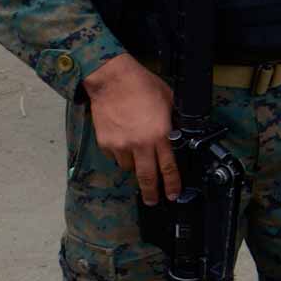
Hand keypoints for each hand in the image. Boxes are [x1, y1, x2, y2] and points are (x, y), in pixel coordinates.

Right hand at [83, 54, 178, 205]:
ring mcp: (120, 146)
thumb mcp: (169, 101)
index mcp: (160, 134)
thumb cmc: (143, 86)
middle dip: (151, 192)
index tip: (173, 194)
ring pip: (129, 167)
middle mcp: (140, 144)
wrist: (112, 79)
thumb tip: (176, 133)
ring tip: (137, 153)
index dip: (172, 184)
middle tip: (153, 200)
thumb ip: (172, 120)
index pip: (168, 167)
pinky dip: (120, 154)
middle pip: (147, 177)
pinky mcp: (105, 143)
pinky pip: (115, 156)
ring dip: (135, 165)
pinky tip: (123, 140)